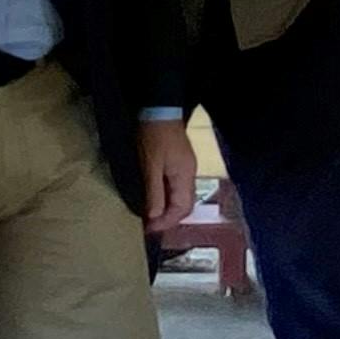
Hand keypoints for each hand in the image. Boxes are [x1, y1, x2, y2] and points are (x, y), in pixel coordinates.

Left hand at [138, 116, 198, 236]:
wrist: (160, 109)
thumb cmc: (154, 136)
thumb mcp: (150, 166)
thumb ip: (154, 192)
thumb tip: (155, 216)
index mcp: (185, 177)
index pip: (181, 209)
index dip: (166, 222)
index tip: (149, 229)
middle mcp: (190, 175)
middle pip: (185, 206)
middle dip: (169, 219)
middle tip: (150, 225)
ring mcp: (187, 168)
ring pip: (182, 197)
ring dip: (169, 209)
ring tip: (152, 216)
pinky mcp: (181, 162)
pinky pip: (178, 188)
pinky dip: (168, 198)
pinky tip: (157, 198)